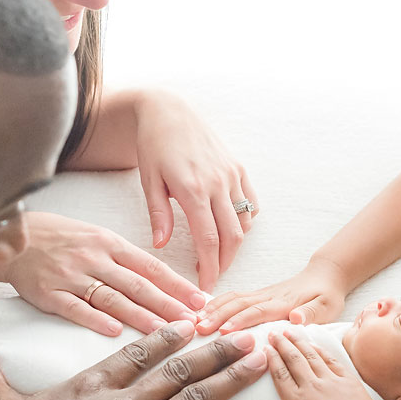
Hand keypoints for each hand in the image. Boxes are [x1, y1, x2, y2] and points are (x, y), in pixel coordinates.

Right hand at [0, 211, 206, 335]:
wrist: (11, 237)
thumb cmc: (61, 238)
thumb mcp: (98, 238)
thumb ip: (126, 259)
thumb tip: (163, 281)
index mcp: (110, 243)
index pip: (151, 266)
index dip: (177, 284)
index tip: (201, 300)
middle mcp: (95, 259)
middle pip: (138, 285)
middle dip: (168, 304)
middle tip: (193, 322)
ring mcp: (71, 276)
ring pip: (112, 298)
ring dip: (141, 316)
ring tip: (165, 333)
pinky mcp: (49, 293)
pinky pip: (75, 308)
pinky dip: (95, 320)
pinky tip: (115, 333)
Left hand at [134, 90, 258, 292]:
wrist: (170, 112)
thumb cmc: (154, 147)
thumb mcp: (149, 181)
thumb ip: (159, 214)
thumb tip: (160, 246)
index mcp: (193, 189)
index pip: (209, 239)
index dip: (210, 267)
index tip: (205, 287)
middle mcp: (218, 183)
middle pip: (232, 236)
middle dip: (225, 263)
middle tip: (213, 278)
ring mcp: (231, 175)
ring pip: (244, 222)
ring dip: (235, 244)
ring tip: (219, 256)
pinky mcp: (239, 168)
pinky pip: (250, 203)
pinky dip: (245, 221)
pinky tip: (231, 229)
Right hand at [198, 259, 349, 334]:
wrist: (325, 276)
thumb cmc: (327, 295)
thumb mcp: (328, 307)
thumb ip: (312, 313)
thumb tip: (296, 318)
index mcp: (283, 302)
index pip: (258, 311)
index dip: (240, 321)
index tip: (223, 331)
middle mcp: (267, 296)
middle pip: (238, 304)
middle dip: (217, 316)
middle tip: (197, 329)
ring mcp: (260, 294)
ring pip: (231, 299)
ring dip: (212, 309)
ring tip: (193, 321)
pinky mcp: (256, 295)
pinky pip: (232, 297)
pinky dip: (215, 302)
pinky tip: (200, 311)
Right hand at [250, 329, 379, 399]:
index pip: (279, 374)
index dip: (271, 359)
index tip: (265, 348)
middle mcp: (310, 386)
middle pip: (293, 359)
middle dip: (282, 344)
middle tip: (273, 333)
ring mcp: (329, 379)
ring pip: (310, 355)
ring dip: (298, 342)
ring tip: (290, 331)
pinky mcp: (345, 378)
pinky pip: (329, 359)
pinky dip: (320, 350)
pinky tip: (314, 344)